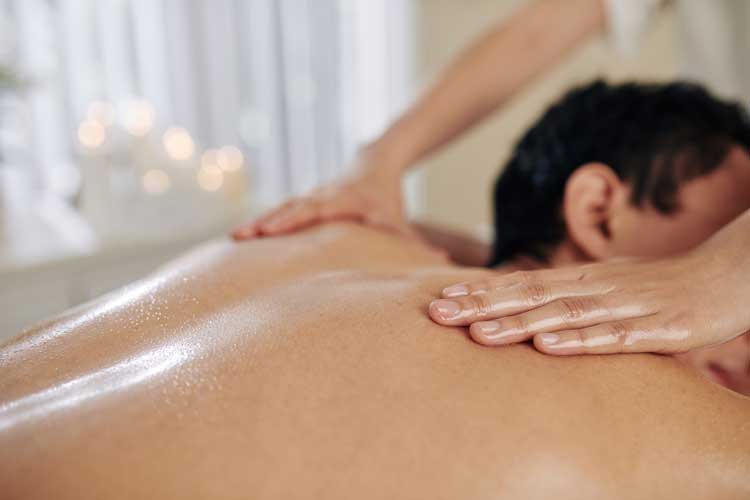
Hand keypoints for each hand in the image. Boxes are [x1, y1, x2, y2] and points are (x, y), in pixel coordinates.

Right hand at [232, 147, 414, 239]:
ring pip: (282, 208)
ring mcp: (311, 197)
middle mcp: (323, 196)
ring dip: (259, 222)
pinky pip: (282, 211)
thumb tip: (443, 267)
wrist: (375, 163)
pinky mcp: (305, 202)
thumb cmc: (387, 198)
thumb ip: (416, 245)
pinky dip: (265, 222)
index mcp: (344, 200)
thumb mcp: (400, 221)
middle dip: (266, 221)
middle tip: (240, 237)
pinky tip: (245, 236)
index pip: (316, 209)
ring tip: (234, 237)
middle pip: (291, 208)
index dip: (293, 219)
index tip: (271, 230)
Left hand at [428, 231, 749, 354]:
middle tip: (438, 313)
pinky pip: (615, 337)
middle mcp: (597, 287)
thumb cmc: (660, 285)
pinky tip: (548, 347)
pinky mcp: (658, 329)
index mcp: (584, 278)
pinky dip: (580, 342)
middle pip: (531, 294)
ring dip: (519, 324)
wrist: (728, 275)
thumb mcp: (608, 285)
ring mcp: (627, 305)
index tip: (442, 299)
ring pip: (564, 315)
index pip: (523, 282)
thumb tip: (525, 305)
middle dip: (482, 305)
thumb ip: (569, 295)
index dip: (482, 291)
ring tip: (478, 332)